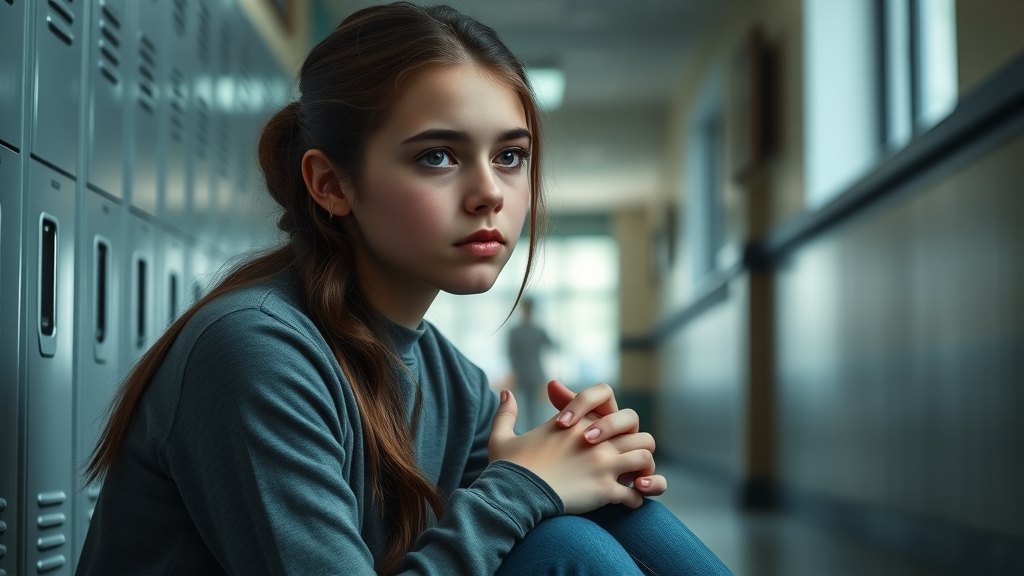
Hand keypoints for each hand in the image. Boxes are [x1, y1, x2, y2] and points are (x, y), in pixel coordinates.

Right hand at [488, 390, 653, 513]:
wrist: (514, 495)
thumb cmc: (508, 468)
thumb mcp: (502, 437)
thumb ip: (506, 413)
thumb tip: (506, 392)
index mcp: (574, 422)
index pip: (606, 408)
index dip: (608, 421)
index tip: (600, 437)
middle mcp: (594, 439)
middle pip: (635, 429)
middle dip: (635, 443)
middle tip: (628, 458)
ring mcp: (603, 463)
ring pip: (645, 457)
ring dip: (642, 470)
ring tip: (634, 480)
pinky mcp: (606, 490)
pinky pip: (636, 493)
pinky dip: (635, 499)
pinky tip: (626, 503)